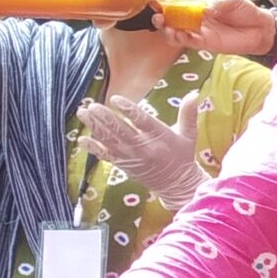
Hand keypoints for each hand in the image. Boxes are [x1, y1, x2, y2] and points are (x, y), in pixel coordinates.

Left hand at [76, 92, 210, 208]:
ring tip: (83, 113)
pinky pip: (105, 155)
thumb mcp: (189, 134)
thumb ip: (189, 113)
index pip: (142, 121)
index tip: (115, 99)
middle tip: (91, 105)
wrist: (176, 184)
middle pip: (120, 130)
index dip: (128, 110)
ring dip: (94, 126)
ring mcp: (131, 156)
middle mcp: (143, 147)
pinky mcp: (123, 164)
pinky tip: (82, 139)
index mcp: (160, 137)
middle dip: (104, 117)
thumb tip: (194, 93)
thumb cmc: (182, 155)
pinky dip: (93, 147)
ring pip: (109, 140)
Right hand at [167, 0, 276, 57]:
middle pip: (172, 19)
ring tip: (169, 29)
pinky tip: (182, 36)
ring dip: (169, 31)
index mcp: (199, 4)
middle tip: (158, 18)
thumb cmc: (246, 11)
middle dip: (162, 18)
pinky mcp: (205, 43)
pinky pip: (189, 42)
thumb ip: (221, 2)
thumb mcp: (234, 0)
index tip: (157, 4)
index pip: (178, 3)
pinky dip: (183, 39)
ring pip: (177, 32)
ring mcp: (199, 31)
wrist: (260, 29)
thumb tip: (207, 8)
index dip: (166, 4)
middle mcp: (195, 18)